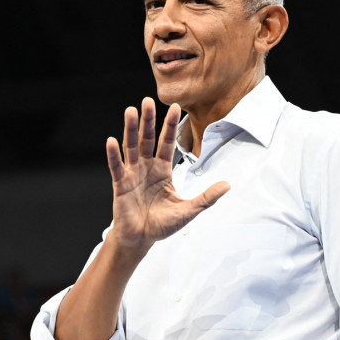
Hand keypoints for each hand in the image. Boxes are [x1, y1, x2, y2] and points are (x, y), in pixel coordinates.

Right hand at [105, 97, 229, 252]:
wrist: (141, 239)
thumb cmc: (163, 224)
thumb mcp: (189, 210)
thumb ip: (206, 197)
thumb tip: (227, 185)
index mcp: (163, 170)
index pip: (167, 143)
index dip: (170, 126)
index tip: (174, 107)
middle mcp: (146, 167)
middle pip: (148, 139)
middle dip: (148, 120)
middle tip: (148, 100)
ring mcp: (132, 174)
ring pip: (131, 147)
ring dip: (130, 129)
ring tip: (130, 111)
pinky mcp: (120, 185)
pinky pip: (116, 167)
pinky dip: (114, 155)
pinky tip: (112, 141)